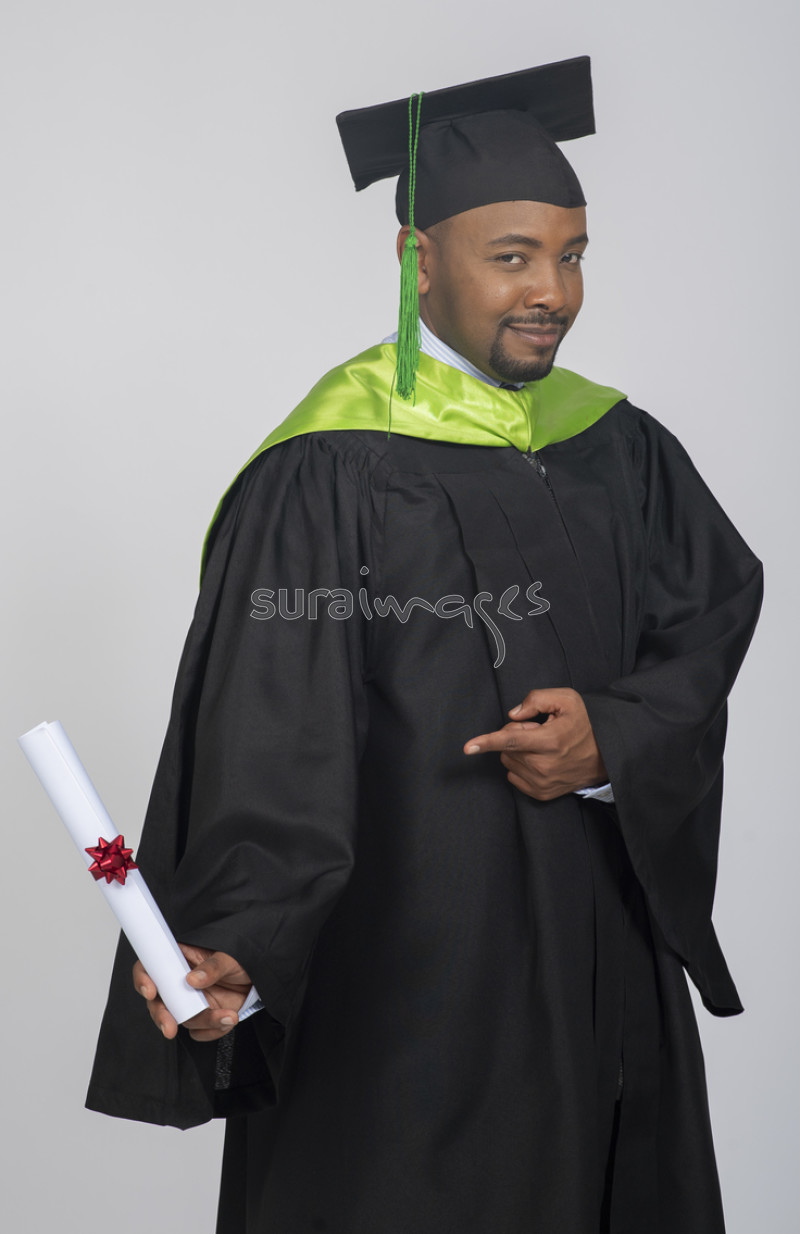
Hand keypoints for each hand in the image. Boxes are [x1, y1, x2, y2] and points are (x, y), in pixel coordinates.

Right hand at [133, 945, 252, 1042]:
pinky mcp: (203, 1017)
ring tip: (228, 1015)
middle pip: (157, 1001)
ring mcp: (190, 1001)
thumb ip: (213, 966)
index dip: (143, 978)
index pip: (151, 965)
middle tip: (169, 1027)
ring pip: (182, 1019)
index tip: (151, 991)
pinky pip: (199, 1032)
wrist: (261, 978)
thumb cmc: (243, 959)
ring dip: (203, 1022)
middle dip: (161, 1016)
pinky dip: (213, 1030)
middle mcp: (180, 982)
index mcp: (180, 958)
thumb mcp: (230, 957)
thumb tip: (193, 978)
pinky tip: (228, 1018)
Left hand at [463, 687, 607, 800]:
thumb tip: (513, 715)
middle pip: (507, 748)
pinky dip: (521, 766)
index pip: (511, 739)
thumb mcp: (567, 700)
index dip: (487, 742)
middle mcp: (544, 765)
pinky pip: (514, 777)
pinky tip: (541, 760)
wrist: (606, 755)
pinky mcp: (541, 793)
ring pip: (509, 762)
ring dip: (519, 751)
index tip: (467, 748)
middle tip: (539, 731)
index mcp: (550, 740)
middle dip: (516, 735)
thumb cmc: (585, 724)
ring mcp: (543, 782)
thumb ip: (536, 699)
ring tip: (543, 746)